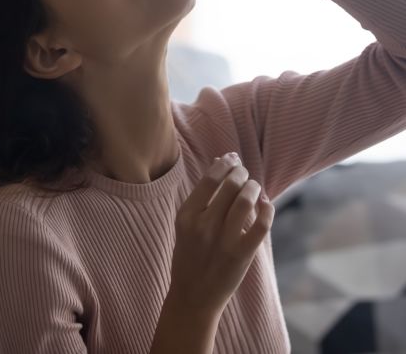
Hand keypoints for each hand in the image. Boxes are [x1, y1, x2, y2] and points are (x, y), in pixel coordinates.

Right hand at [168, 154, 273, 316]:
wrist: (193, 296)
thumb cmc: (189, 256)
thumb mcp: (185, 224)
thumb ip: (201, 197)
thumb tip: (220, 163)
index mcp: (186, 215)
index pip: (210, 179)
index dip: (224, 164)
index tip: (232, 157)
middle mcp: (204, 225)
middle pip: (230, 186)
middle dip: (241, 173)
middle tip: (244, 172)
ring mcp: (223, 241)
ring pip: (246, 201)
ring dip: (254, 187)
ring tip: (254, 186)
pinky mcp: (241, 255)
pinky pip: (261, 226)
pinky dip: (267, 209)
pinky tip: (266, 203)